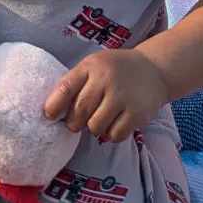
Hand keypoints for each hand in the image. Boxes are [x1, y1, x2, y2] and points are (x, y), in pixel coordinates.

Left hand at [43, 50, 169, 143]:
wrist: (154, 70)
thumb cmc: (115, 70)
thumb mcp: (94, 67)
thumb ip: (77, 84)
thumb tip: (54, 111)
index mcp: (91, 66)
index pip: (66, 87)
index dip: (54, 105)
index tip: (49, 116)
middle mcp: (106, 79)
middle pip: (79, 112)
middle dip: (74, 123)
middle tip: (79, 121)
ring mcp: (123, 96)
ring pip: (95, 127)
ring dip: (95, 128)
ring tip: (102, 118)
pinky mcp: (137, 113)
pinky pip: (114, 135)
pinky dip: (111, 134)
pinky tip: (115, 123)